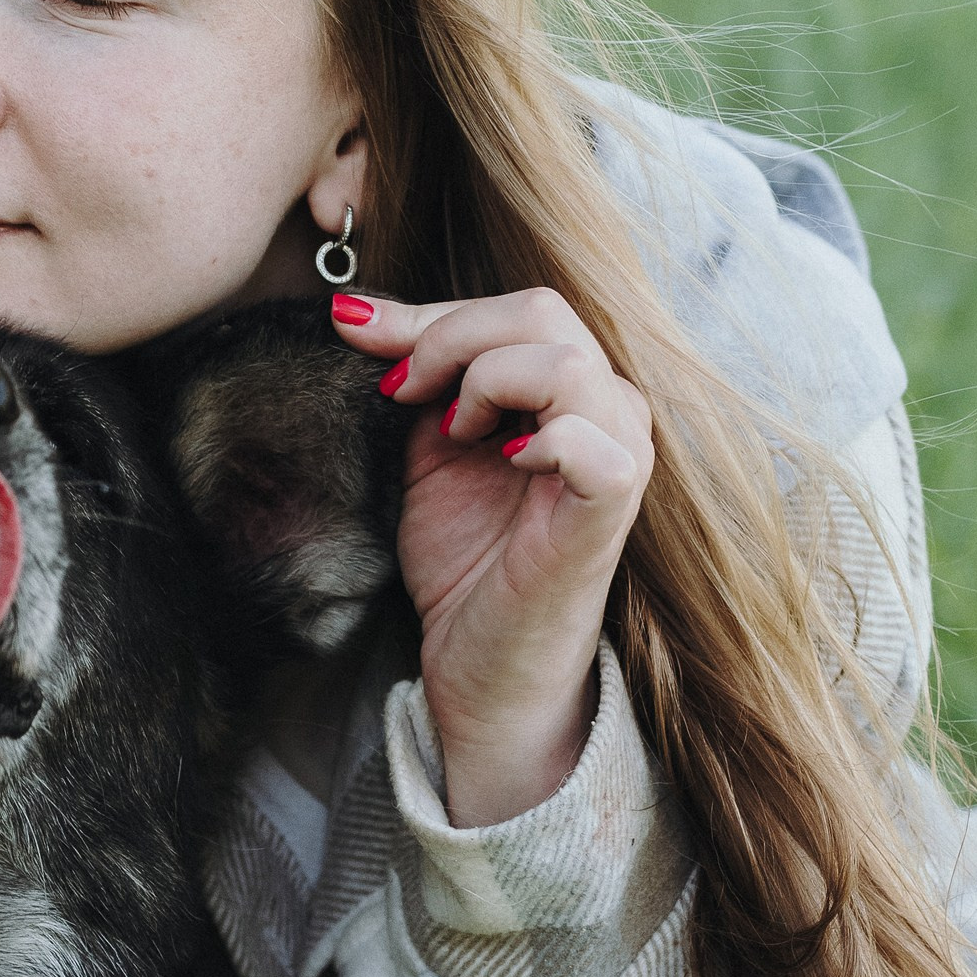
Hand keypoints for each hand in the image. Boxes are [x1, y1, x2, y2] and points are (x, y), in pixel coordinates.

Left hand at [334, 289, 653, 826]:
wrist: (481, 668)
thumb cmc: (466, 564)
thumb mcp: (426, 449)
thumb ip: (413, 378)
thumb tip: (356, 310)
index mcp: (573, 390)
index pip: (517, 308)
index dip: (430, 313)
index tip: (356, 334)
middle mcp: (610, 411)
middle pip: (542, 311)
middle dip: (448, 335)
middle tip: (400, 390)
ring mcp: (620, 456)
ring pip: (564, 360)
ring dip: (484, 381)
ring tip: (454, 432)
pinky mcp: (611, 508)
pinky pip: (588, 438)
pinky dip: (535, 437)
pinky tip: (500, 463)